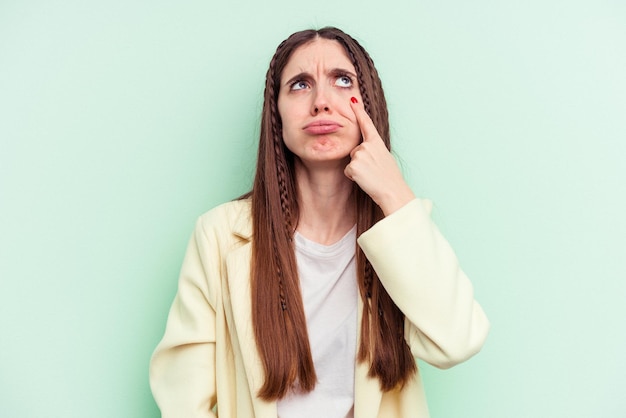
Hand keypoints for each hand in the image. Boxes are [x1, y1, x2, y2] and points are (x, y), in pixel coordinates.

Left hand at [344, 97, 414, 215]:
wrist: (392, 191)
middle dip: (360, 161)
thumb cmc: (390, 177)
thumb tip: (362, 151)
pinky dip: (354, 177)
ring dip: (358, 170)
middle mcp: (367, 145)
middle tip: (374, 171)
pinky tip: (365, 180)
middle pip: (355, 150)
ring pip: (351, 161)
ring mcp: (360, 154)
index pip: (366, 124)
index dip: (359, 111)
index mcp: (377, 142)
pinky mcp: (353, 165)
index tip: (352, 100)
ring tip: (371, 176)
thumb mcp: (384, 158)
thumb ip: (373, 150)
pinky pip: (348, 171)